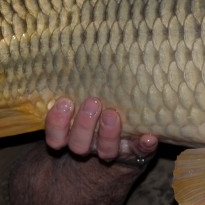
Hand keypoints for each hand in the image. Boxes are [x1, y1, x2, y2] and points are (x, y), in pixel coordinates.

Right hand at [44, 96, 158, 166]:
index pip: (55, 137)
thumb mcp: (82, 100)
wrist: (121, 145)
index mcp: (70, 136)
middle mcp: (88, 147)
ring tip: (113, 114)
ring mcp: (112, 151)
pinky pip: (140, 152)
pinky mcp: (136, 152)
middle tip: (93, 102)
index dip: (57, 123)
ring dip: (109, 134)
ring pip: (106, 151)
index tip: (65, 102)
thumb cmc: (96, 110)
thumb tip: (76, 51)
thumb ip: (77, 86)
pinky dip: (144, 145)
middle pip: (78, 144)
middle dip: (84, 124)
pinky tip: (149, 137)